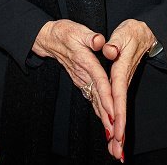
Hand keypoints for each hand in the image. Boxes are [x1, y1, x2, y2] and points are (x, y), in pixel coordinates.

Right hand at [32, 19, 114, 136]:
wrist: (49, 39)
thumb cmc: (65, 32)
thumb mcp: (78, 30)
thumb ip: (90, 37)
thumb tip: (99, 41)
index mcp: (84, 60)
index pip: (98, 80)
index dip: (106, 96)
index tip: (113, 111)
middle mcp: (82, 73)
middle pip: (97, 97)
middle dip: (107, 116)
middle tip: (116, 134)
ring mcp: (81, 79)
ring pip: (94, 100)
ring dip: (103, 118)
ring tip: (112, 136)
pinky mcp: (80, 80)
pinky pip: (91, 98)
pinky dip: (99, 111)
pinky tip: (105, 122)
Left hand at [102, 19, 155, 159]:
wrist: (144, 33)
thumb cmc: (131, 32)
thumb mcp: (123, 33)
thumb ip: (115, 42)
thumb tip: (108, 50)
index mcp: (121, 69)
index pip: (118, 93)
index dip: (117, 112)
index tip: (116, 130)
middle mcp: (123, 80)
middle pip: (121, 109)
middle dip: (120, 131)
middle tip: (118, 152)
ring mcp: (123, 84)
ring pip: (121, 111)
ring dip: (120, 132)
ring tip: (117, 153)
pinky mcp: (121, 85)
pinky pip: (119, 106)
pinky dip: (118, 123)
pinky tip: (116, 137)